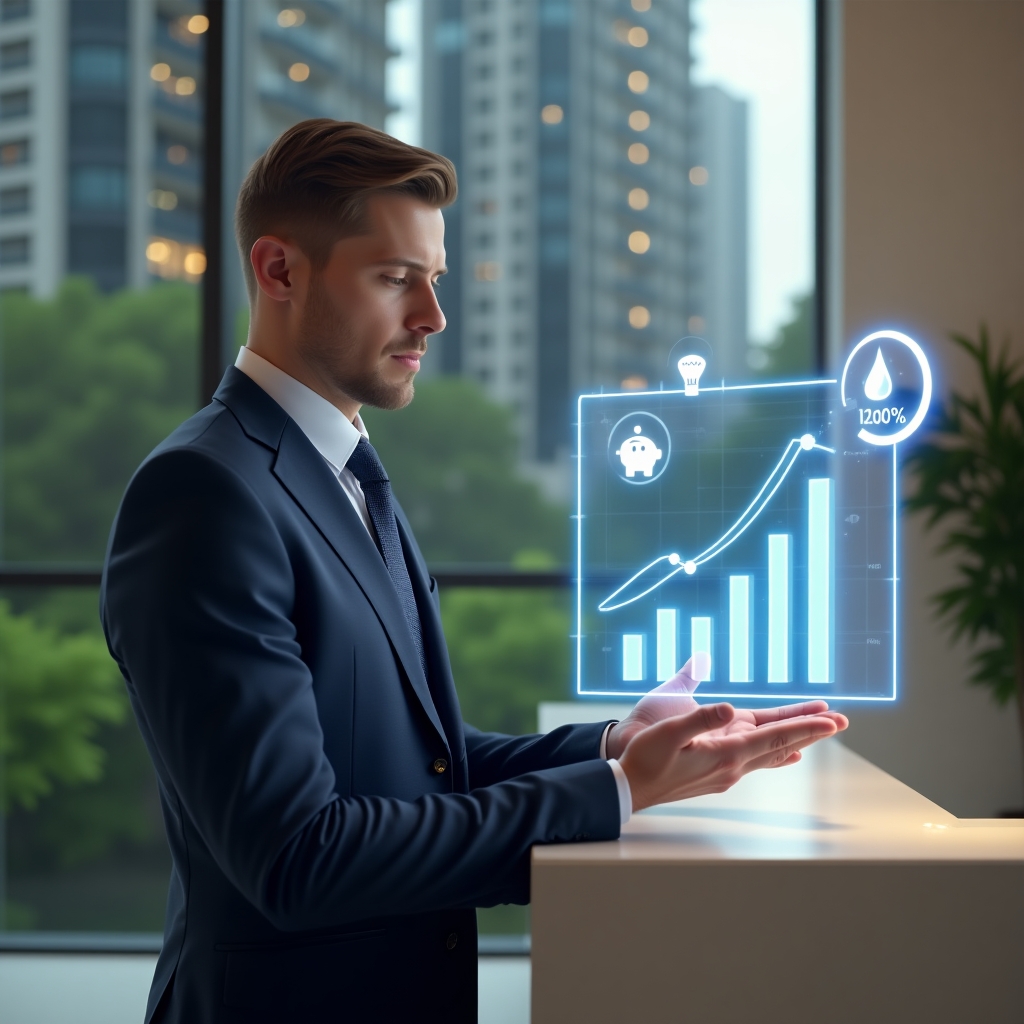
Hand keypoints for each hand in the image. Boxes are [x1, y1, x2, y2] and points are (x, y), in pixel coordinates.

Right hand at [605, 655, 847, 759]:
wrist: (630, 787)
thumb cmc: (644, 758)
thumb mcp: (668, 732)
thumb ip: (700, 719)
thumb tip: (728, 709)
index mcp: (726, 754)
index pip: (775, 737)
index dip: (805, 726)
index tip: (832, 719)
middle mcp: (733, 766)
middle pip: (781, 745)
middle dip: (812, 731)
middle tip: (842, 721)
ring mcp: (727, 771)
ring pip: (772, 752)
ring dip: (798, 738)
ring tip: (820, 728)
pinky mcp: (718, 772)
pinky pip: (758, 759)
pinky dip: (778, 751)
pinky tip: (787, 754)